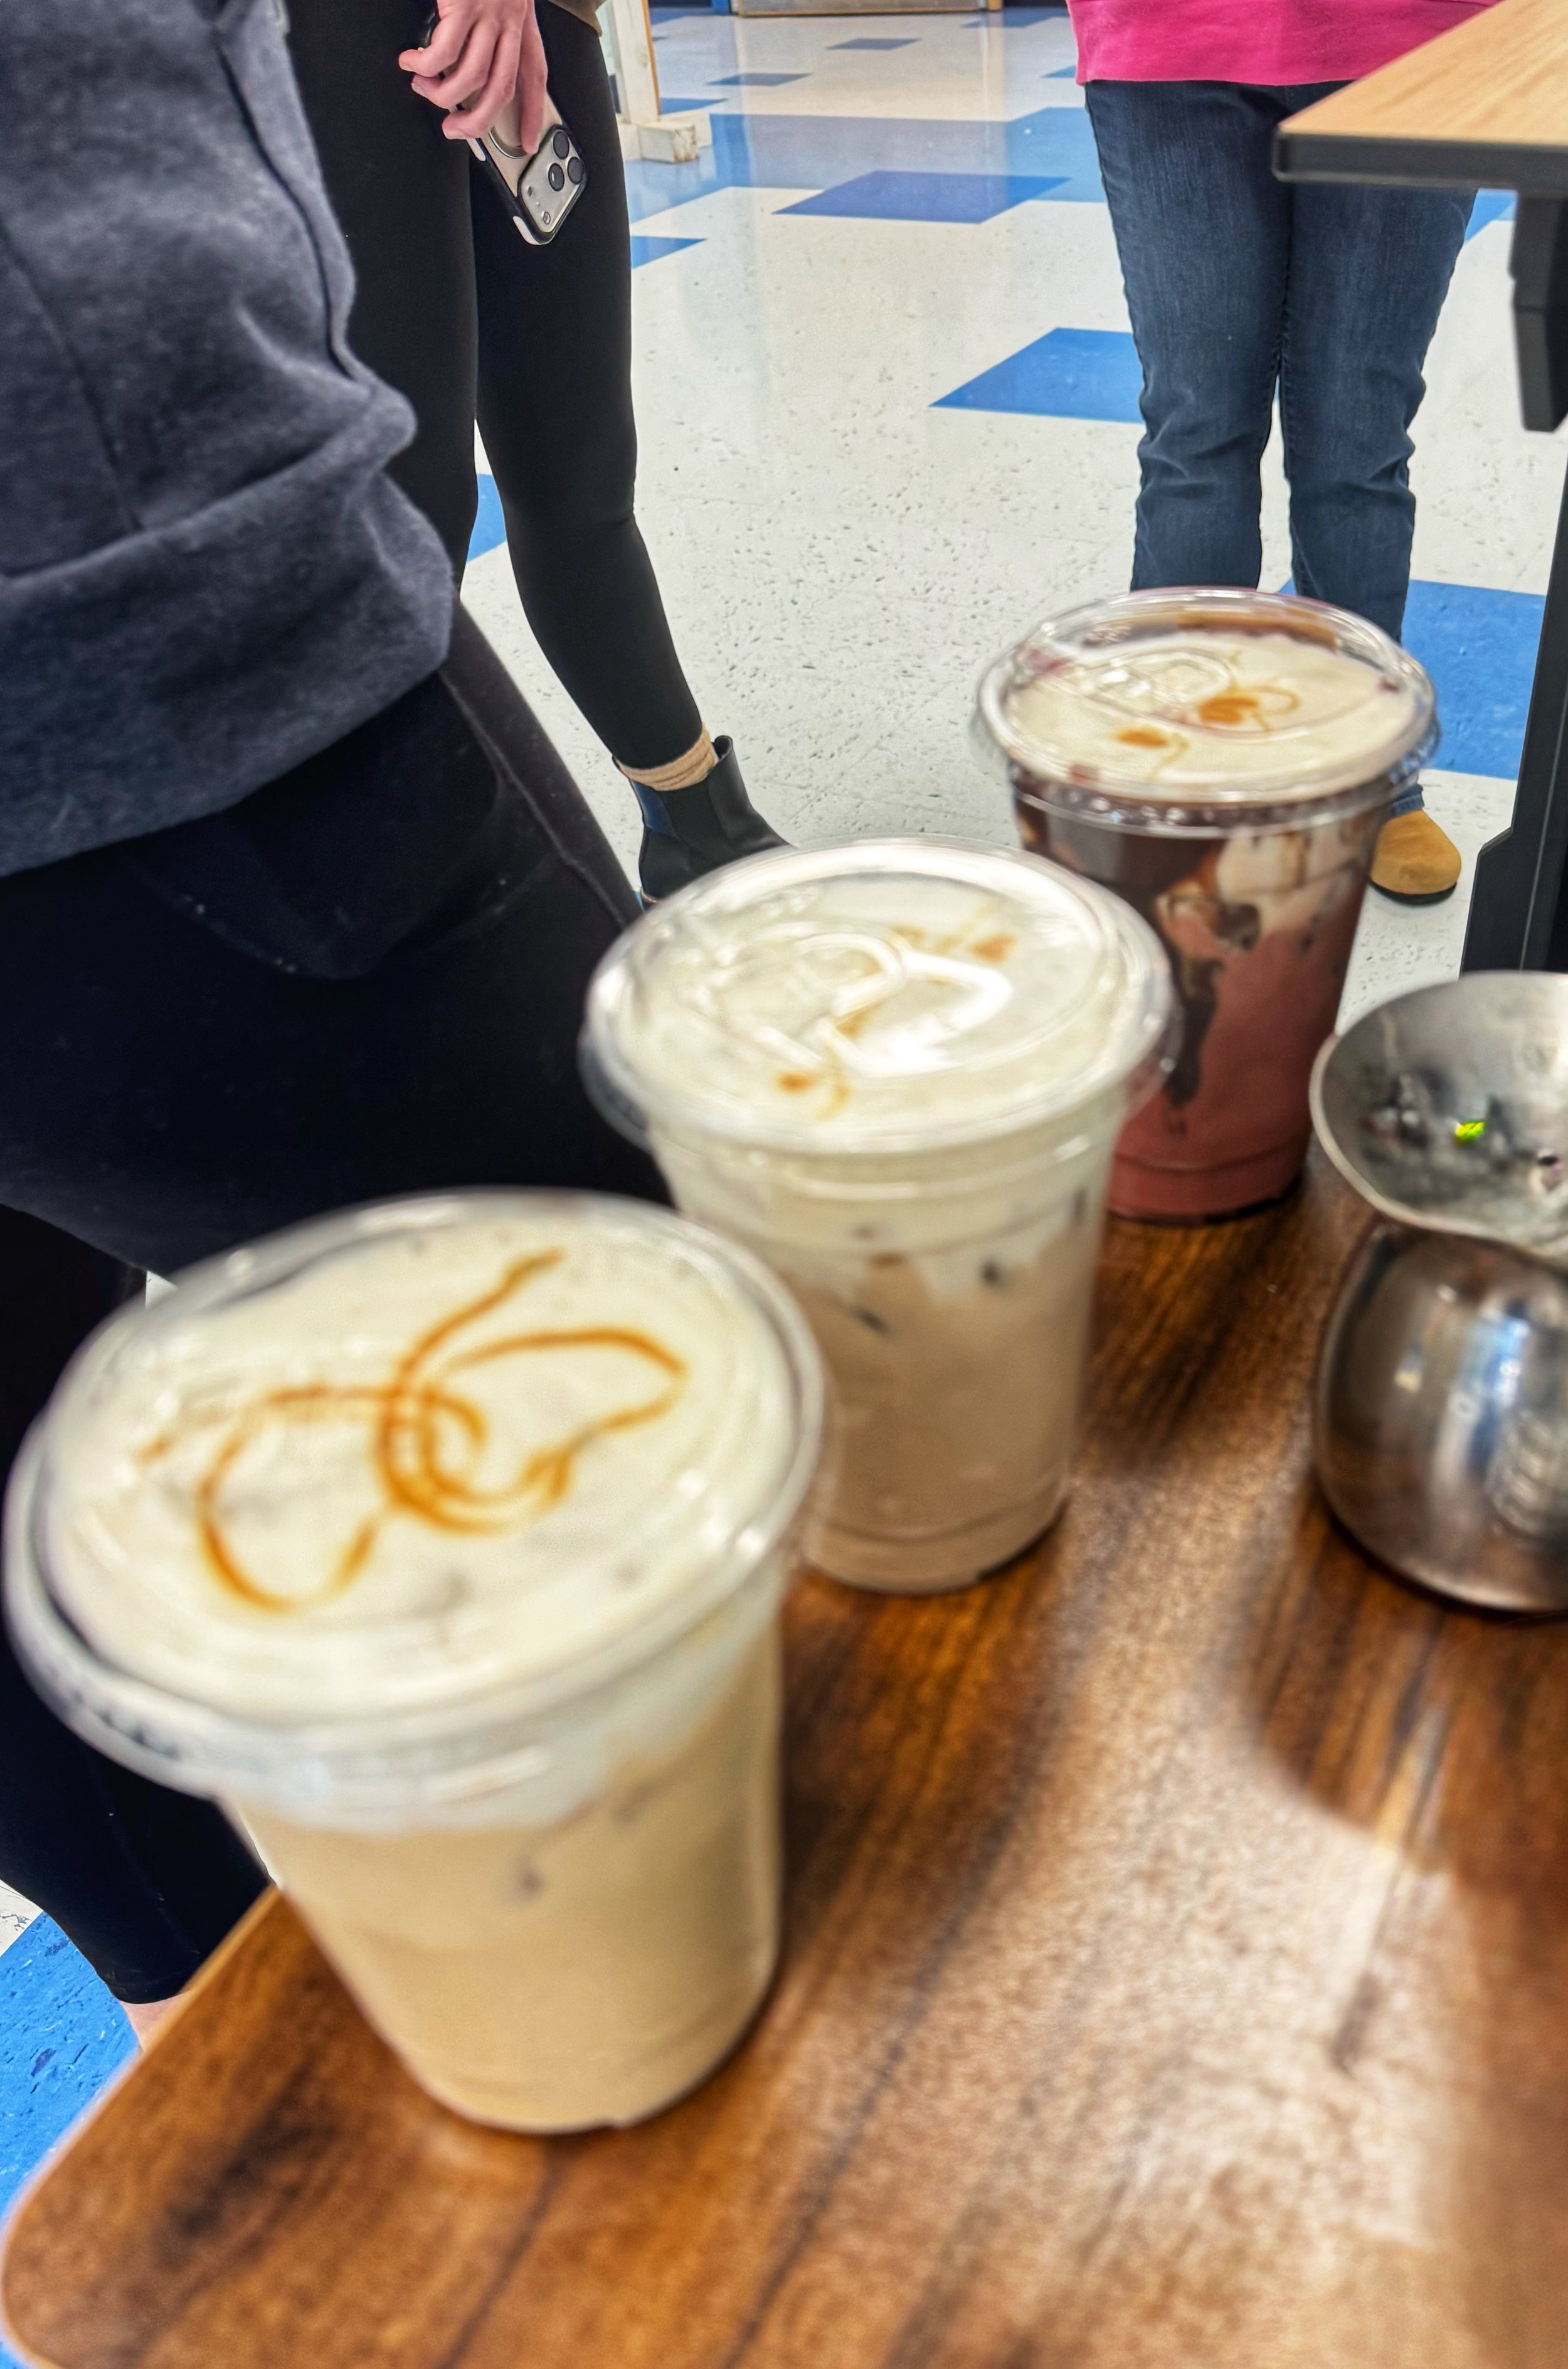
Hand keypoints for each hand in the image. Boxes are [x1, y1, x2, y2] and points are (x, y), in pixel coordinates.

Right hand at [399, 0, 548, 153]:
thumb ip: (491, 24)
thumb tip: (469, 61)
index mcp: (521, 21)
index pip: (534, 75)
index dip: (531, 112)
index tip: (525, 140)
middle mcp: (509, 21)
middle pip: (501, 89)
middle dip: (478, 121)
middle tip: (455, 129)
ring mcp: (487, 14)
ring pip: (470, 78)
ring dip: (443, 94)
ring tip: (424, 88)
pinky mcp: (462, 6)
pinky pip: (442, 53)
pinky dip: (424, 65)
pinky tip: (412, 62)